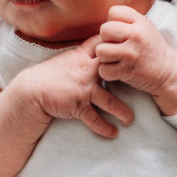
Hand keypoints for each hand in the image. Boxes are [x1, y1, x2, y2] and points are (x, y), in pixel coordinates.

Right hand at [17, 33, 134, 138]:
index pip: (105, 45)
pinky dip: (104, 128)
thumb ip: (87, 53)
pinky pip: (95, 119)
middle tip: (142, 83)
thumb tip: (104, 48)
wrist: (34, 88)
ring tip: (130, 119)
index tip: (133, 46)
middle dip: (130, 78)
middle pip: (115, 71)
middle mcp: (87, 70)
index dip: (119, 44)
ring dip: (122, 112)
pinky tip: (113, 133)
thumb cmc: (53, 72)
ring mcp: (84, 88)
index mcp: (84, 55)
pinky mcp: (78, 105)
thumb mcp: (70, 57)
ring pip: (109, 101)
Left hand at [95, 5, 176, 97]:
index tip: (120, 32)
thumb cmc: (152, 48)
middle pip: (104, 30)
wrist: (168, 72)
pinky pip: (103, 69)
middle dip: (106, 39)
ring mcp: (131, 54)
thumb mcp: (145, 27)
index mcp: (140, 22)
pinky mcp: (127, 71)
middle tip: (115, 46)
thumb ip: (126, 21)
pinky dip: (107, 72)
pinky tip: (116, 70)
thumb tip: (101, 27)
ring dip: (105, 57)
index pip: (113, 12)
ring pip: (101, 50)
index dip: (112, 22)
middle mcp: (136, 35)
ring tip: (115, 58)